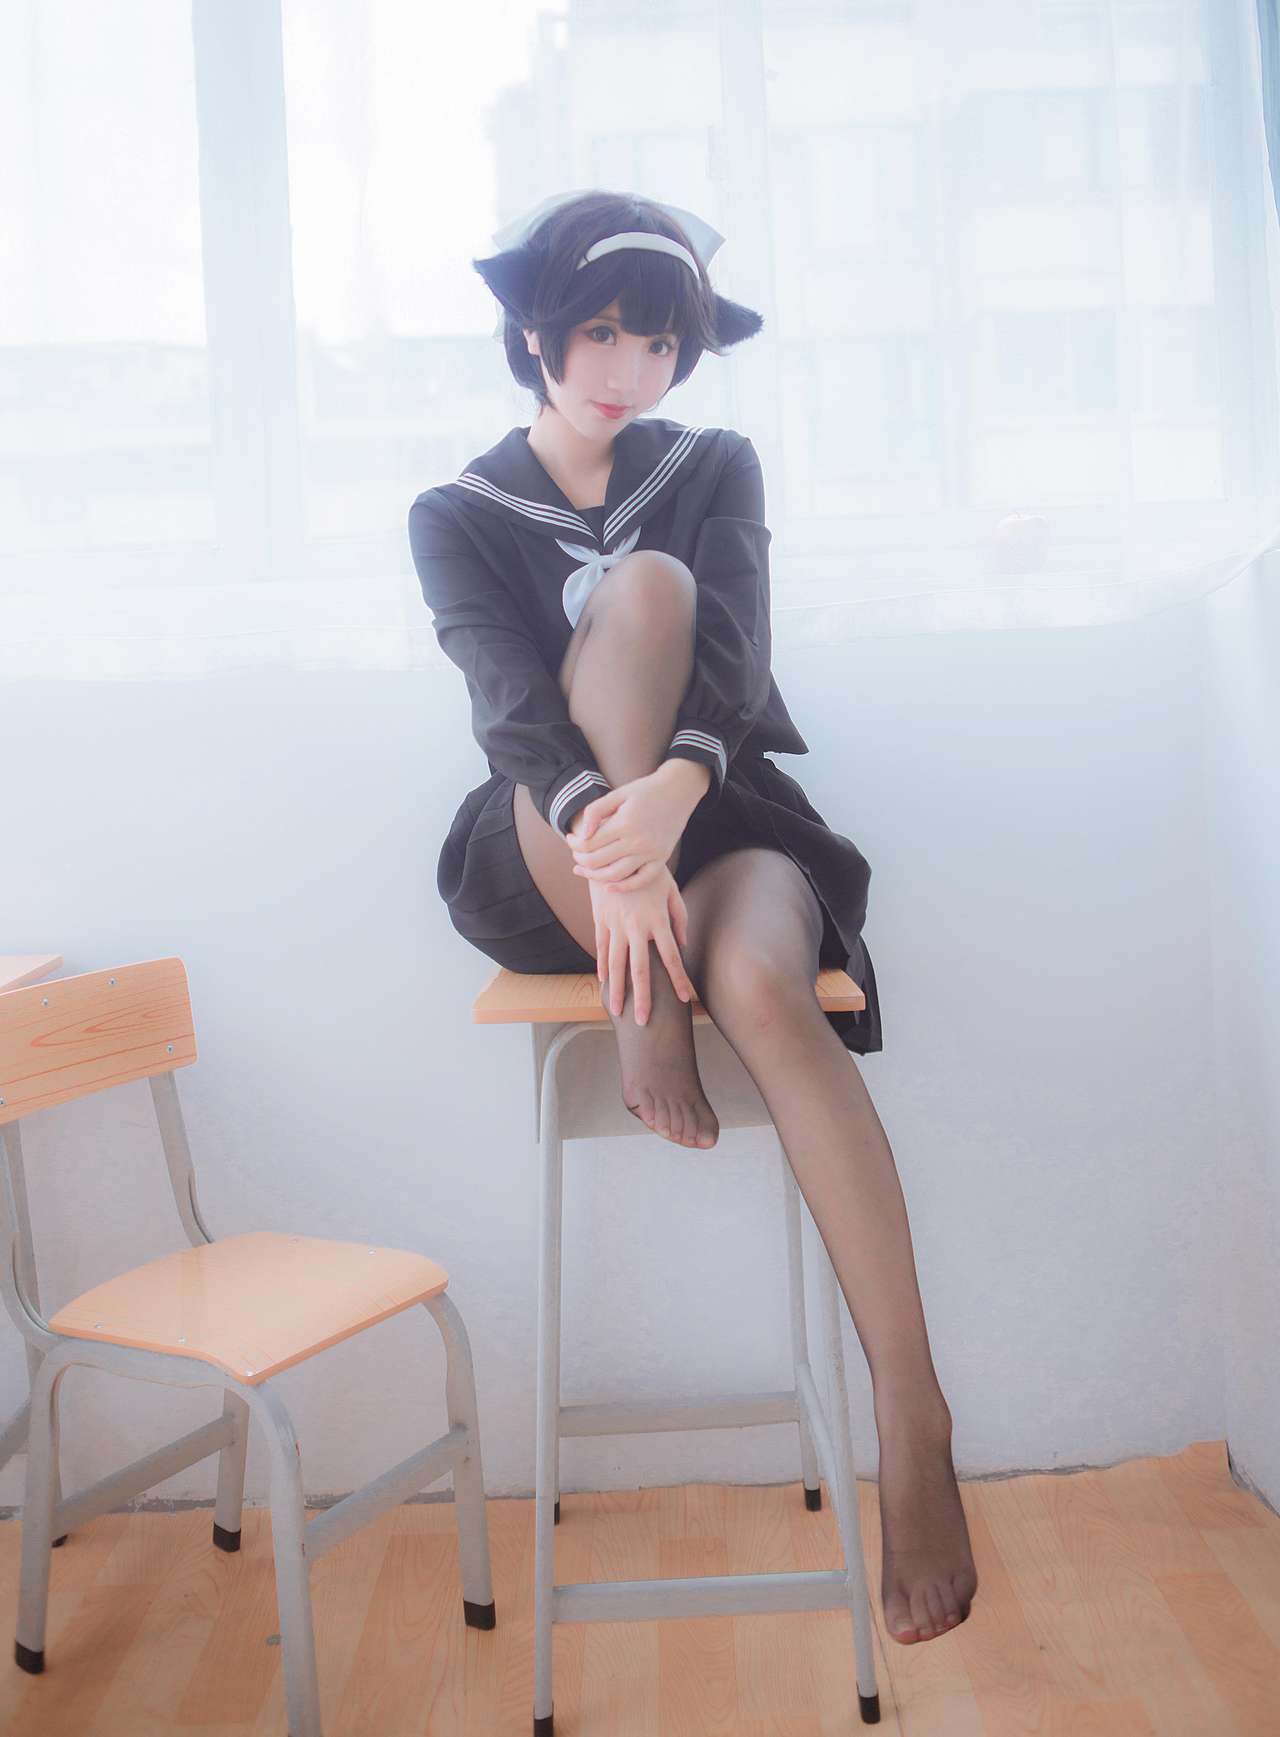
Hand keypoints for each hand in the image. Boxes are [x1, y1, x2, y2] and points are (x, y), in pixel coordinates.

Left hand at [567, 765, 701, 891]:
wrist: (678, 790)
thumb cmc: (645, 790)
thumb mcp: (618, 794)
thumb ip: (596, 811)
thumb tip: (583, 834)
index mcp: (624, 823)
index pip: (589, 844)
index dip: (574, 844)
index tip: (570, 839)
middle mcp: (637, 841)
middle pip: (598, 861)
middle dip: (580, 859)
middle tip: (575, 854)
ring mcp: (651, 852)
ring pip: (615, 875)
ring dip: (594, 876)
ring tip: (584, 870)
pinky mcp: (662, 858)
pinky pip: (641, 880)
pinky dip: (624, 887)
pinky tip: (609, 887)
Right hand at [589, 865, 693, 1024]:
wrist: (616, 850)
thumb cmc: (648, 870)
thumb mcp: (671, 890)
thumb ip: (679, 917)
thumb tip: (682, 943)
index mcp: (657, 921)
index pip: (671, 958)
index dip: (679, 979)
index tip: (686, 999)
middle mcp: (636, 927)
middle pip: (640, 970)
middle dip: (643, 998)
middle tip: (643, 1022)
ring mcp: (615, 924)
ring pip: (617, 964)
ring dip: (617, 990)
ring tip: (617, 1010)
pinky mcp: (601, 919)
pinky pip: (602, 947)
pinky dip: (603, 966)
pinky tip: (604, 982)